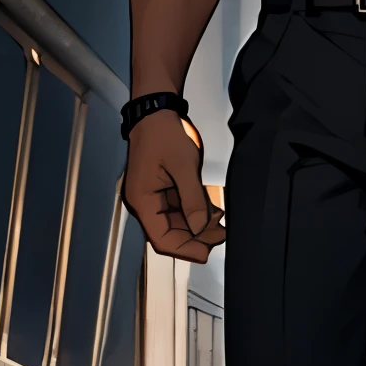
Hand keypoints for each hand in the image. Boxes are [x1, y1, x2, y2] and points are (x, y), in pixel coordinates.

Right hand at [124, 108, 225, 261]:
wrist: (156, 112)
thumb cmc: (164, 135)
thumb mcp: (183, 166)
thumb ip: (192, 199)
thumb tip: (200, 227)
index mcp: (143, 201)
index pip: (161, 239)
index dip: (184, 250)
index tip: (207, 253)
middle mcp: (145, 203)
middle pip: (170, 233)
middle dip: (196, 238)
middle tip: (222, 235)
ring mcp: (154, 197)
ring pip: (177, 223)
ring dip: (198, 226)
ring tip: (222, 225)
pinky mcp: (163, 190)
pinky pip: (179, 209)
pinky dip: (195, 213)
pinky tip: (214, 213)